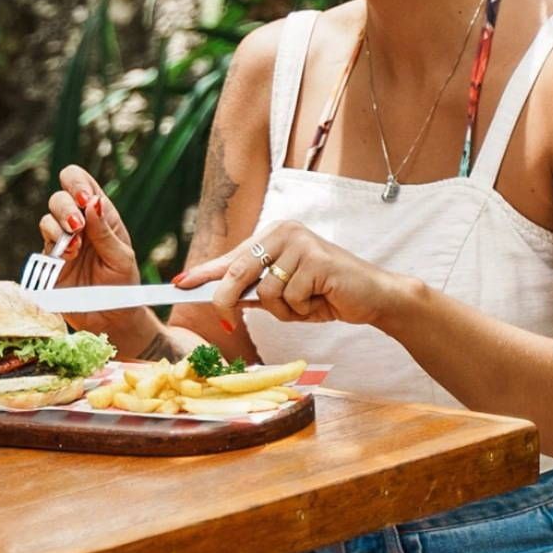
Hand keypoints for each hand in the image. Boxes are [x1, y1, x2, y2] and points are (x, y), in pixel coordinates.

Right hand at [38, 165, 141, 335]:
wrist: (111, 319)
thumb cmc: (122, 285)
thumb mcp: (121, 257)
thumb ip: (105, 231)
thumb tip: (92, 202)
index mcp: (99, 215)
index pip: (82, 182)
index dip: (77, 182)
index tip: (83, 198)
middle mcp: (78, 224)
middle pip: (59, 196)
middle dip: (66, 206)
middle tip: (78, 224)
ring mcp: (61, 241)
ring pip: (47, 217)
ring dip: (59, 226)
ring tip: (76, 247)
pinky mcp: (49, 261)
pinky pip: (42, 243)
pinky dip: (53, 245)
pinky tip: (68, 256)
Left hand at [177, 220, 406, 327]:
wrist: (374, 297)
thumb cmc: (326, 295)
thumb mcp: (285, 293)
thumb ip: (255, 290)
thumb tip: (221, 299)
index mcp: (273, 235)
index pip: (231, 256)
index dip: (204, 272)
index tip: (178, 284)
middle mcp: (284, 232)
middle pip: (238, 271)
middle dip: (227, 301)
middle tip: (227, 321)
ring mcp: (300, 243)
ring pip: (265, 292)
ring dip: (284, 311)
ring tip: (308, 304)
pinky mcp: (316, 260)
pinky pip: (290, 299)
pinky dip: (303, 311)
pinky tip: (322, 301)